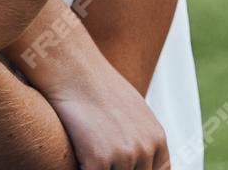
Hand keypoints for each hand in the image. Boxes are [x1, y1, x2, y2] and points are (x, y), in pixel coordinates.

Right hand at [38, 48, 172, 169]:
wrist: (71, 67)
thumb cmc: (95, 82)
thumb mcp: (132, 108)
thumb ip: (141, 135)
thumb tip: (137, 152)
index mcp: (156, 138)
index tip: (124, 167)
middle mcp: (145, 149)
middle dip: (118, 169)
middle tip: (105, 161)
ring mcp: (124, 155)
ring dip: (101, 168)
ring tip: (88, 158)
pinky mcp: (98, 158)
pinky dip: (82, 169)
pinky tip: (77, 159)